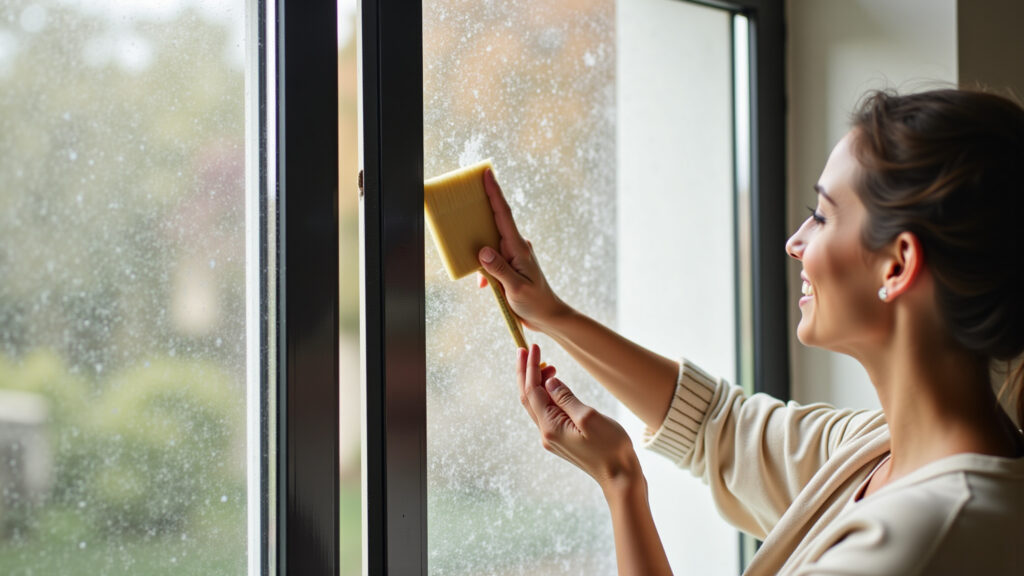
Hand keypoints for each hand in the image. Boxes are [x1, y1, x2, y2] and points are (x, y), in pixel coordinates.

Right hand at [477, 168, 567, 331]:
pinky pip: (491, 260)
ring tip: (485, 279)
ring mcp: (513, 254)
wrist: (549, 317)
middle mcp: (516, 246)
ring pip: (490, 245)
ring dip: (481, 258)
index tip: (487, 174)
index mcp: (518, 247)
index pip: (504, 214)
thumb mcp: (516, 288)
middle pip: (493, 223)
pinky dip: (486, 272)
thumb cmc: (535, 303)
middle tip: (462, 207)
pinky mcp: (510, 265)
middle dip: (478, 217)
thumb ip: (499, 269)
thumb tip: (482, 250)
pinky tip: (488, 288)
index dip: (494, 192)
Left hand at [517, 344, 640, 489]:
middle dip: (525, 372)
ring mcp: (553, 438)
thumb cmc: (611, 448)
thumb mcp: (589, 417)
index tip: (531, 347)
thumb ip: (565, 397)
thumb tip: (548, 381)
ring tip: (545, 364)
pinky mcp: (561, 439)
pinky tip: (553, 386)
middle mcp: (546, 433)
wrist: (620, 477)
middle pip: (528, 398)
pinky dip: (546, 395)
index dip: (530, 367)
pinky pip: (546, 412)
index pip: (533, 391)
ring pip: (536, 405)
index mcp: (550, 427)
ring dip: (536, 383)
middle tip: (525, 350)